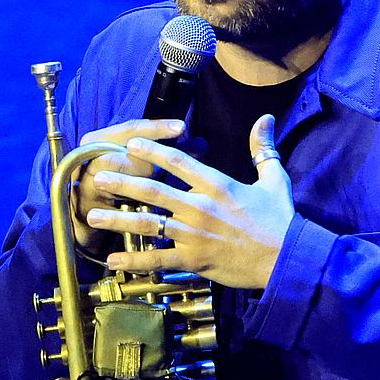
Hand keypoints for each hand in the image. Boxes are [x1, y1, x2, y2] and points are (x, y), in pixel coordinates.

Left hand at [84, 114, 293, 290]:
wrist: (287, 260)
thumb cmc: (280, 220)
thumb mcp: (275, 179)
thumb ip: (262, 149)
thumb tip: (265, 118)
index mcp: (217, 184)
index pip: (178, 161)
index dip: (152, 150)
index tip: (130, 143)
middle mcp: (200, 207)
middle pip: (152, 190)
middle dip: (121, 181)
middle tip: (97, 176)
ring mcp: (194, 235)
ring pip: (148, 223)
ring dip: (117, 218)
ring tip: (93, 215)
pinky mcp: (194, 260)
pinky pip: (158, 259)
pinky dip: (134, 260)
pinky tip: (113, 259)